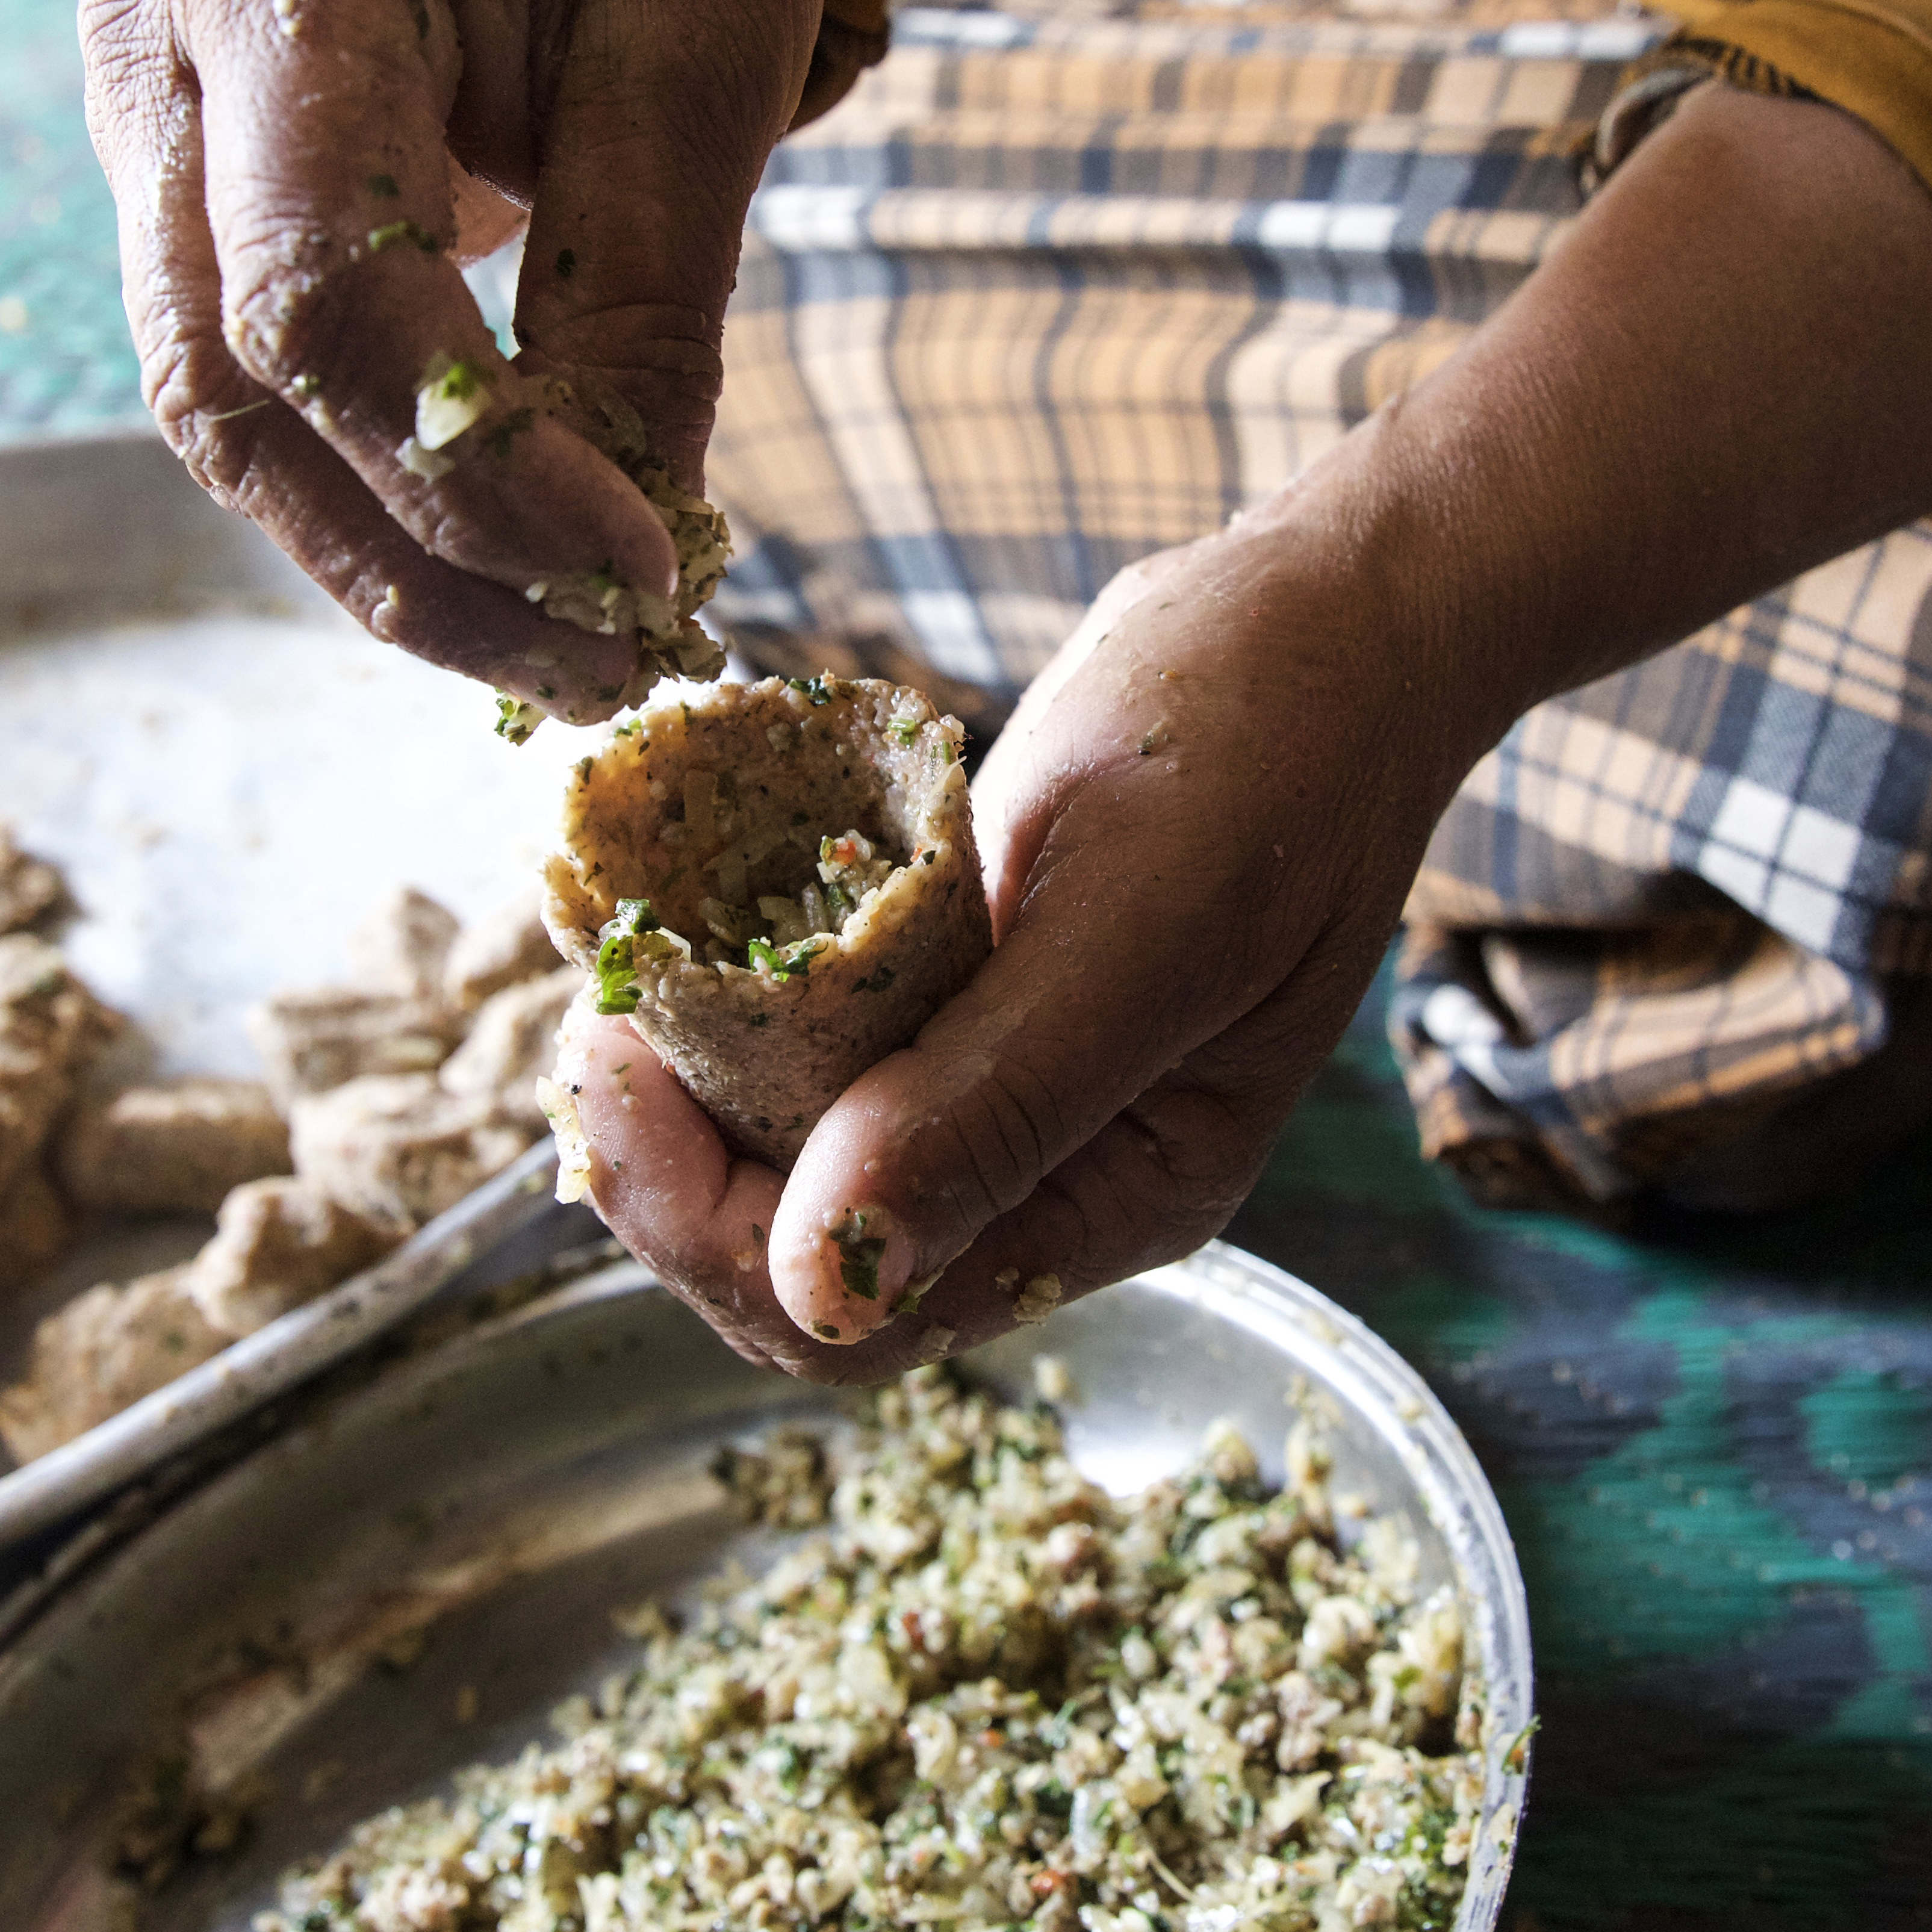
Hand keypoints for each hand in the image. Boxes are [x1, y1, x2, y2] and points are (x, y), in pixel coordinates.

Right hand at [80, 0, 827, 720]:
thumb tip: (636, 564)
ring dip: (396, 570)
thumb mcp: (699, 60)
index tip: (653, 574)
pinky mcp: (183, 199)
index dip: (479, 468)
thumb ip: (645, 303)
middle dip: (427, 558)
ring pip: (225, 427)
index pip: (325, 288)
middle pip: (235, 385)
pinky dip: (384, 507)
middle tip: (614, 668)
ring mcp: (141, 126)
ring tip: (577, 660)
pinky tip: (516, 581)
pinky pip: (258, 399)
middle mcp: (154, 45)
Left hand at [566, 482, 1499, 1381]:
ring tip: (624, 982)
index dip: (709, 1228)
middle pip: (799, 1265)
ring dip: (688, 1098)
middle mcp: (1051, 1170)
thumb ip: (995, 1101)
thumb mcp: (1137, 922)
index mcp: (1118, 1196)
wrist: (1332, 617)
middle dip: (674, 1174)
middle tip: (599, 1023)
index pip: (857, 1313)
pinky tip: (685, 939)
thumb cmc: (1275, 744)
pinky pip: (817, 1061)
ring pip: (789, 1168)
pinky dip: (731, 1018)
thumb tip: (828, 1281)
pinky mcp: (965, 997)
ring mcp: (1005, 1085)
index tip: (622, 1066)